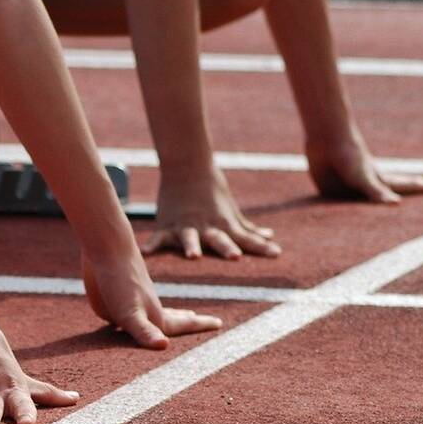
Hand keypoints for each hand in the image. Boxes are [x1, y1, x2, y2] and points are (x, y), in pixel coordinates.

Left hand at [82, 252, 220, 348]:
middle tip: (200, 320)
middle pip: (172, 319)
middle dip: (186, 322)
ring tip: (179, 314)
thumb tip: (163, 345)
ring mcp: (131, 303)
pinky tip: (132, 314)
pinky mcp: (113, 299)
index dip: (200, 325)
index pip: (183, 325)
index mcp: (155, 317)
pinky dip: (137, 314)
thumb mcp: (130, 313)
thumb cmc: (119, 281)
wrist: (105, 247)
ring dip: (168, 315)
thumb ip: (144, 331)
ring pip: (154, 314)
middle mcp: (146, 310)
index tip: (220, 323)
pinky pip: (130, 312)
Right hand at [143, 165, 281, 259]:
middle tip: (235, 257)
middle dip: (226, 247)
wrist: (187, 166)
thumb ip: (248, 229)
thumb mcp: (231, 212)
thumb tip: (270, 236)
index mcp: (224, 225)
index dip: (260, 247)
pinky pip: (159, 238)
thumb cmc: (212, 191)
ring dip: (192, 246)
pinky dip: (153, 245)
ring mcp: (186, 226)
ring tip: (193, 256)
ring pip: (190, 237)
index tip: (276, 254)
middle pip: (219, 239)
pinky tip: (146, 253)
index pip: (246, 239)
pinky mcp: (167, 225)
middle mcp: (207, 227)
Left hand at [306, 134, 422, 202]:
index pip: (409, 187)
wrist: (325, 141)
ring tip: (393, 207)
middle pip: (395, 192)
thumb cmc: (348, 157)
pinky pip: (343, 209)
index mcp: (381, 181)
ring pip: (369, 203)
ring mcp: (353, 190)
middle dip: (413, 192)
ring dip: (379, 208)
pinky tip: (347, 214)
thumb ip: (377, 192)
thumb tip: (397, 206)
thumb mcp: (364, 177)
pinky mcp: (334, 194)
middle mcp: (370, 186)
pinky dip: (348, 213)